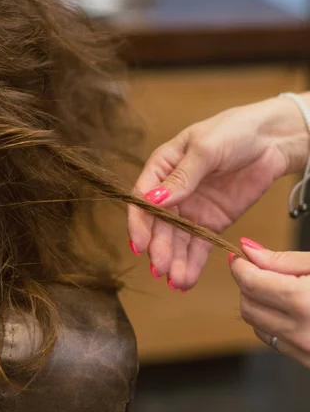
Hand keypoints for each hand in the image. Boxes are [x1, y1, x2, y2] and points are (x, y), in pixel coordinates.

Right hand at [128, 95, 308, 290]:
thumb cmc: (235, 130)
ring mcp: (192, 207)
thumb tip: (155, 201)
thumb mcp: (205, 148)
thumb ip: (181, 177)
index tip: (140, 244)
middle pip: (159, 223)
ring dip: (174, 260)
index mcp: (163, 166)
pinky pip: (199, 245)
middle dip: (159, 247)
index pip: (143, 196)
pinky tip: (186, 279)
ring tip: (176, 280)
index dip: (139, 222)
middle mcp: (173, 190)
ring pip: (177, 239)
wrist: (272, 139)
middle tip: (161, 267)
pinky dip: (192, 262)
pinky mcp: (212, 221)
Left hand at [231, 239, 309, 367]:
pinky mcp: (307, 363)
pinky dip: (273, 323)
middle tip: (262, 271)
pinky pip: (276, 341)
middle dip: (248, 285)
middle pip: (248, 306)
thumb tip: (249, 252)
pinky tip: (291, 310)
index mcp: (306, 302)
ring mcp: (305, 353)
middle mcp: (302, 333)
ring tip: (280, 289)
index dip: (240, 266)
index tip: (238, 258)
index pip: (251, 283)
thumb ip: (284, 261)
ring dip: (258, 305)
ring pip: (257, 326)